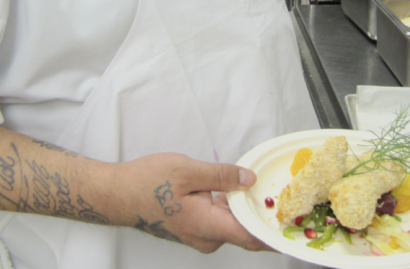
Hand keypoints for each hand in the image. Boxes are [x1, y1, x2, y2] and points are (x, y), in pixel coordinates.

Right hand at [109, 152, 273, 253]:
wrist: (116, 194)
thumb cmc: (146, 182)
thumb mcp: (187, 170)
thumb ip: (221, 176)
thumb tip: (248, 180)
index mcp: (207, 226)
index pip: (250, 237)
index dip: (273, 232)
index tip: (293, 224)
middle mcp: (206, 238)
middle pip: (244, 233)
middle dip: (263, 218)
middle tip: (283, 200)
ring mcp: (198, 236)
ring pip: (231, 226)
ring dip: (245, 211)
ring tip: (262, 191)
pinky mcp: (192, 229)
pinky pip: (219, 223)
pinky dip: (230, 210)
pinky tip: (235, 192)